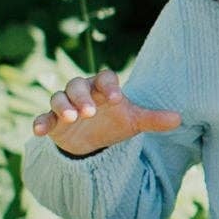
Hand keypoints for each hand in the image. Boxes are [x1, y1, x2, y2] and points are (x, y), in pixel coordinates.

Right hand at [32, 70, 181, 156]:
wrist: (92, 140)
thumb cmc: (114, 123)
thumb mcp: (133, 122)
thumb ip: (153, 119)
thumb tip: (179, 119)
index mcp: (102, 88)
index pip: (104, 78)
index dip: (109, 85)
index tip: (117, 98)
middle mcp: (82, 92)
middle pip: (78, 85)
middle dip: (83, 96)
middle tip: (90, 111)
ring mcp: (64, 105)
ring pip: (59, 97)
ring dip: (63, 106)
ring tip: (70, 117)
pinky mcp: (52, 120)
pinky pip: (43, 118)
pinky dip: (40, 122)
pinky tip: (39, 131)